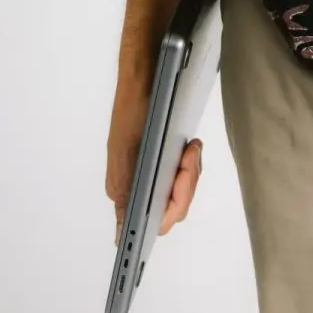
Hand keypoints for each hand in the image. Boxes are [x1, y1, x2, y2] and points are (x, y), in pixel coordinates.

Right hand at [106, 67, 204, 244]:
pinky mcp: (164, 158)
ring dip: (191, 170)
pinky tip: (190, 147)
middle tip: (190, 156)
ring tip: (191, 148)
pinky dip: (189, 162)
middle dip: (187, 184)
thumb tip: (121, 237)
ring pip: (181, 189)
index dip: (172, 208)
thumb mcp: (124, 155)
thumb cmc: (132, 109)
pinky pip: (183, 172)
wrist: (143, 74)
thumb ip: (126, 198)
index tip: (182, 183)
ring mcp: (153, 172)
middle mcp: (139, 187)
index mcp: (125, 192)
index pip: (157, 221)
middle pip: (174, 206)